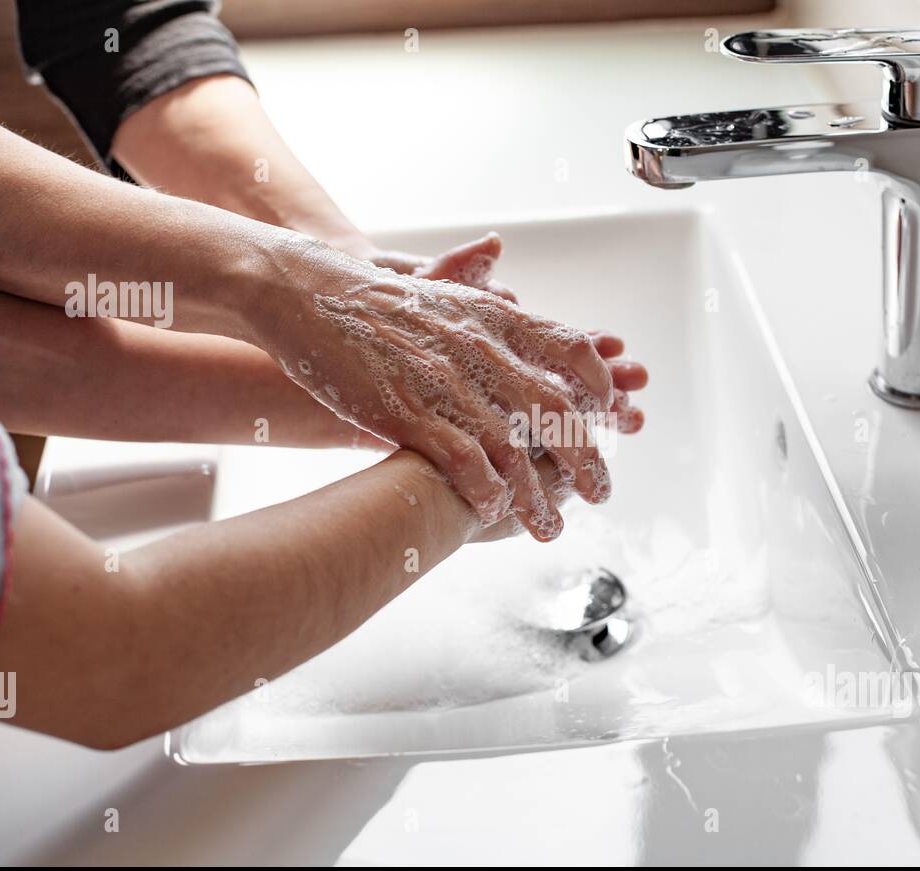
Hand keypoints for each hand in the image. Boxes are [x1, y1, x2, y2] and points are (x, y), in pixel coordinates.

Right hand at [261, 241, 621, 541]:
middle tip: (601, 494)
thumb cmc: (376, 301)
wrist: (308, 294)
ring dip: (539, 496)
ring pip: (515, 448)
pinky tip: (495, 512)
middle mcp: (482, 349)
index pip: (574, 352)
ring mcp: (448, 382)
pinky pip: (465, 459)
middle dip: (588, 460)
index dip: (601, 389)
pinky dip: (487, 490)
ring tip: (550, 528)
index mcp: (496, 318)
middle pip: (558, 412)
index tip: (612, 419)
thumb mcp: (447, 296)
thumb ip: (493, 312)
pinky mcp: (410, 411)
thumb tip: (530, 313)